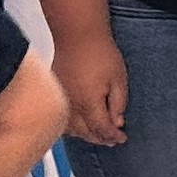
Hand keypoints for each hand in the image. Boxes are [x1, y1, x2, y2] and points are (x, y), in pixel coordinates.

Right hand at [51, 32, 128, 149]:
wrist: (77, 37)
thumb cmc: (99, 53)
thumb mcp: (118, 79)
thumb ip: (118, 104)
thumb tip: (116, 122)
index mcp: (88, 103)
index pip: (101, 129)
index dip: (113, 137)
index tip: (121, 138)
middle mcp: (71, 106)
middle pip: (85, 133)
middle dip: (100, 138)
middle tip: (112, 140)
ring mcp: (60, 101)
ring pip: (71, 130)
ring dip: (85, 135)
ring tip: (98, 134)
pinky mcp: (54, 95)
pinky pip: (62, 118)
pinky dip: (72, 127)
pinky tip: (79, 125)